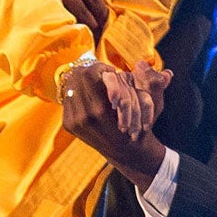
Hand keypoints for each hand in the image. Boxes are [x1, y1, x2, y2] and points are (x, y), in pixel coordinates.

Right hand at [43, 0, 109, 38]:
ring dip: (77, 25)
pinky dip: (60, 23)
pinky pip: (52, 13)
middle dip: (91, 23)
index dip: (100, 12)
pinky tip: (64, 31)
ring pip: (67, 13)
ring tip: (84, 37)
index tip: (105, 22)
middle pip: (81, 9)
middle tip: (98, 35)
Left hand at [59, 59, 165, 187]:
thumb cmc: (139, 125)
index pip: (89, 73)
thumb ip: (150, 82)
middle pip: (77, 77)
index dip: (100, 67)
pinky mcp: (68, 124)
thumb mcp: (150, 103)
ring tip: (94, 81)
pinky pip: (66, 98)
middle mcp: (84, 116)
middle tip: (100, 73)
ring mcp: (74, 121)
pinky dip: (76, 92)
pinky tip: (87, 93)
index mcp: (101, 109)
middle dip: (89, 71)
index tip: (110, 71)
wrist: (126, 152)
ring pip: (69, 85)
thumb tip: (143, 64)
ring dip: (81, 80)